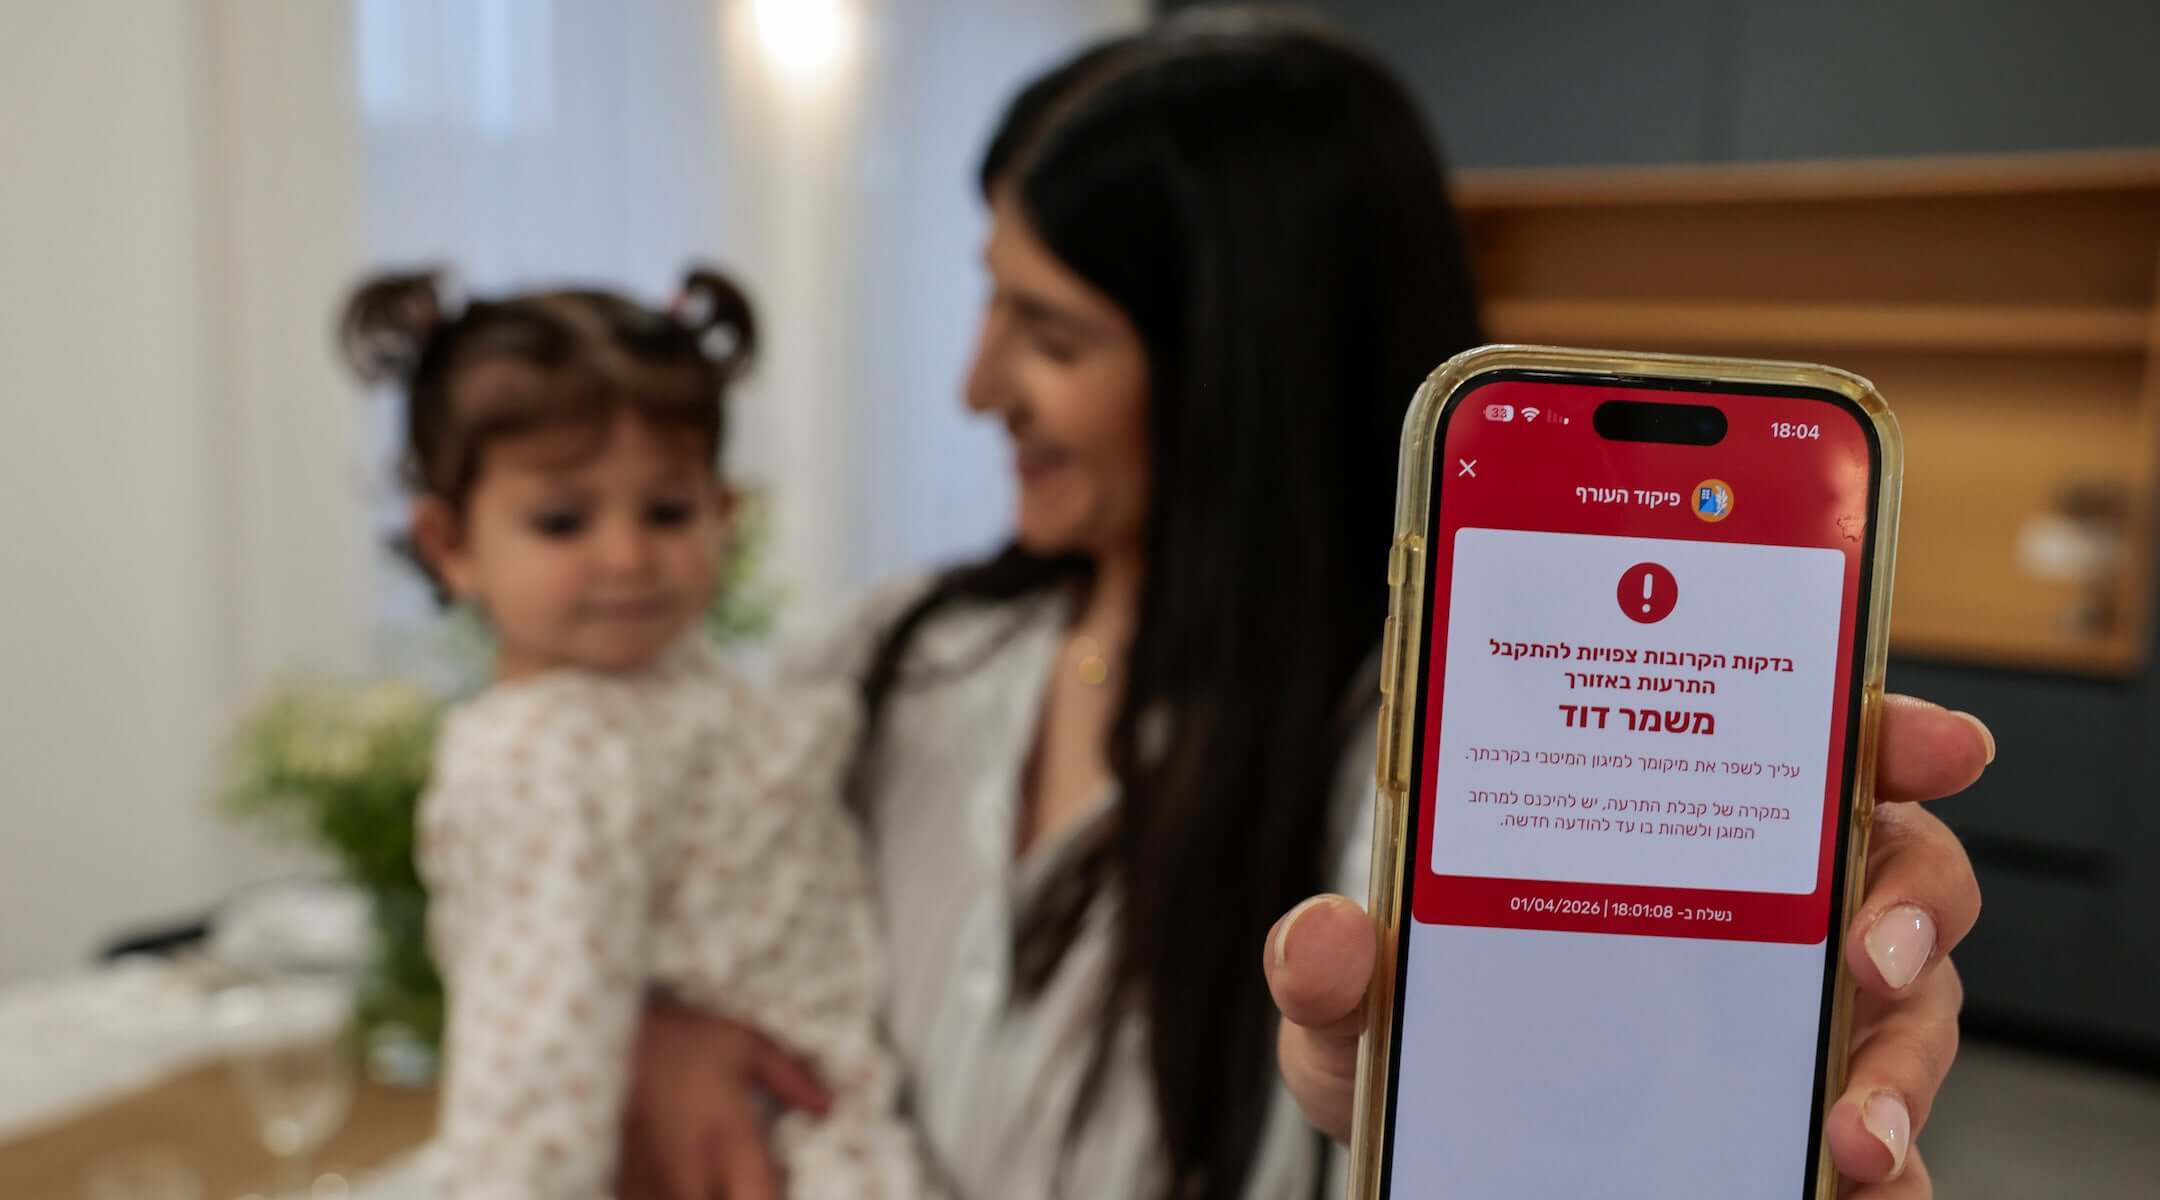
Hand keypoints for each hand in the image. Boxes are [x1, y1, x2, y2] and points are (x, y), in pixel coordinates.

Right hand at [616, 997, 832, 1199]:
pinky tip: (686, 1179)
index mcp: (731, 1142)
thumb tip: (828, 1106)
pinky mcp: (625, 1190)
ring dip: (709, 1194)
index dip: (774, 1197)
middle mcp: (693, 1176)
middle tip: (748, 1180)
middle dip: (745, 1196)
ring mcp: (655, 1189)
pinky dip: (673, 1194)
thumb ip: (790, 1078)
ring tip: (719, 1175)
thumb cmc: (683, 1040)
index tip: (776, 1183)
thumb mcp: (744, 1045)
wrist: (607, 1041)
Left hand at [1263, 694, 1992, 1196]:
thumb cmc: (1415, 1038)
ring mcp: (1795, 1026)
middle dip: (1912, 899)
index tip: (1932, 743)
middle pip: (1897, 870)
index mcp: (1669, 832)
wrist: (1433, 1157)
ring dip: (1898, 1064)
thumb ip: (1331, 966)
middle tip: (1869, 950)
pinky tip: (1856, 1188)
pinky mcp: (1806, 1133)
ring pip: (1912, 1013)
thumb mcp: (1357, 999)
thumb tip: (1326, 937)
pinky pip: (1887, 1148)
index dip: (1886, 733)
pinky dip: (1890, 1172)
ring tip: (1848, 1126)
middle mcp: (1756, 914)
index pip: (1802, 753)